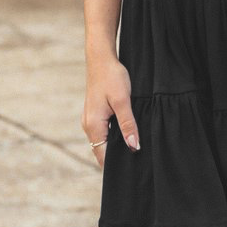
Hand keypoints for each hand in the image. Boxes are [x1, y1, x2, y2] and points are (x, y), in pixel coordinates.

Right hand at [81, 50, 140, 168]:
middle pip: (103, 151)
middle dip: (118, 157)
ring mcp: (90, 120)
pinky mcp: (95, 114)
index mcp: (93, 126)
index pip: (103, 156)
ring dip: (117, 146)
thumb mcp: (123, 101)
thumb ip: (128, 124)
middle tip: (138, 161)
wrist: (101, 58)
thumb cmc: (112, 77)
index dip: (118, 164)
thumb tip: (133, 147)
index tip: (133, 168)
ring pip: (104, 142)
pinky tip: (127, 133)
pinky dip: (114, 136)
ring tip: (134, 148)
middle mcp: (88, 126)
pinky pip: (104, 132)